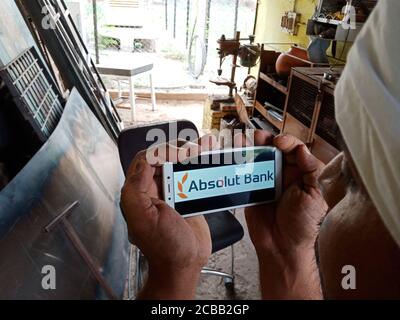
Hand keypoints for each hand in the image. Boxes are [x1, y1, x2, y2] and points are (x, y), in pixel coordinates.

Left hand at [121, 137, 215, 298]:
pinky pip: (192, 175)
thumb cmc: (164, 247)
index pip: (146, 159)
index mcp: (139, 192)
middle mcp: (153, 189)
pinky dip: (201, 165)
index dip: (161, 151)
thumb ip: (136, 190)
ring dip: (192, 152)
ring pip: (179, 164)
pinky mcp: (187, 197)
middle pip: (163, 157)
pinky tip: (210, 158)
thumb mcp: (143, 219)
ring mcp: (171, 192)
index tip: (179, 153)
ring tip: (207, 146)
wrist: (185, 264)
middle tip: (195, 149)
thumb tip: (143, 163)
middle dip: (179, 148)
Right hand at [241, 131, 327, 298]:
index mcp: (302, 173)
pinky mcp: (253, 190)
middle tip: (257, 137)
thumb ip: (311, 170)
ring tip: (243, 143)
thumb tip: (303, 149)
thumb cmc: (303, 226)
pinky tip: (236, 158)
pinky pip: (246, 174)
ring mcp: (267, 181)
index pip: (295, 149)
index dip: (287, 142)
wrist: (282, 247)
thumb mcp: (315, 196)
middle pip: (274, 150)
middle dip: (265, 140)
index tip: (278, 142)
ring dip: (251, 149)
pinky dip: (240, 165)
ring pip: (258, 159)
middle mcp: (284, 174)